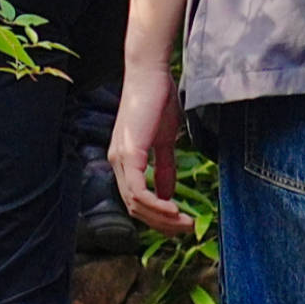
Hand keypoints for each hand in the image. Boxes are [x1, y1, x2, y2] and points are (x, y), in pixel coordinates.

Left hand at [110, 59, 189, 233]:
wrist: (151, 74)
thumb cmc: (159, 101)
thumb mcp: (165, 141)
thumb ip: (164, 169)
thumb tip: (168, 196)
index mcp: (124, 162)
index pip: (136, 201)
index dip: (158, 217)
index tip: (182, 223)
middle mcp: (116, 164)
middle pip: (134, 208)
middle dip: (162, 223)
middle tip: (188, 228)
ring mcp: (119, 159)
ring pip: (135, 204)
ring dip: (161, 218)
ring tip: (185, 222)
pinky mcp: (127, 153)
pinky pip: (137, 190)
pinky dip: (155, 204)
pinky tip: (173, 208)